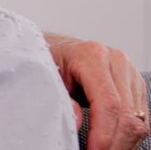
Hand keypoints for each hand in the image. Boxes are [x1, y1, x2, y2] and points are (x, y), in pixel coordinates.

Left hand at [47, 35, 149, 149]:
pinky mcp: (135, 84)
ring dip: (124, 143)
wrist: (61, 49)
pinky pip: (141, 117)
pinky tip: (114, 144)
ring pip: (139, 119)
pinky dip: (129, 136)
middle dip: (115, 143)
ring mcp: (129, 72)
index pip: (109, 102)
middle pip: (127, 114)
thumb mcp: (48, 78)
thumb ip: (63, 100)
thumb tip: (78, 124)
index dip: (104, 133)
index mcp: (92, 56)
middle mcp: (116, 61)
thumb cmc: (51, 62)